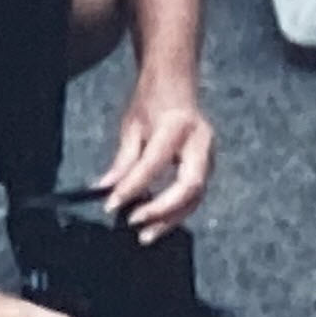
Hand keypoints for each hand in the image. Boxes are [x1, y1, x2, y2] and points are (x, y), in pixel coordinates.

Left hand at [98, 80, 215, 240]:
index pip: (153, 164)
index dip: (132, 187)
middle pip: (188, 186)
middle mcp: (200, 142)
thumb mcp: (132, 126)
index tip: (111, 204)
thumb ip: (123, 161)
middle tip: (135, 223)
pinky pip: (195, 195)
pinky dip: (177, 211)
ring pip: (196, 196)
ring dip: (171, 218)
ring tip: (147, 234)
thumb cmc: (152, 101)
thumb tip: (105, 190)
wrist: (177, 82)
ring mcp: (210, 155)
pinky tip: (158, 220)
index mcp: (177, 126)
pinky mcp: (210, 166)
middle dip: (163, 210)